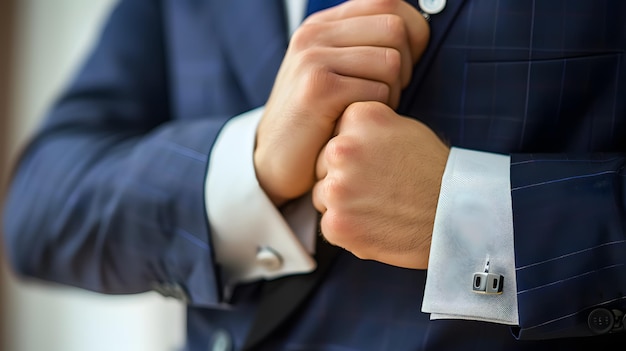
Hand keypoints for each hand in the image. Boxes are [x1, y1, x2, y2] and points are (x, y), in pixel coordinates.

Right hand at [254, 0, 429, 205]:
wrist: (275, 162)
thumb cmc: (317, 122)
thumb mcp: (335, 73)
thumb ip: (365, 46)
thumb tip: (417, 31)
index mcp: (322, 25)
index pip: (388, 2)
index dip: (412, 32)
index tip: (404, 65)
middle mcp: (314, 34)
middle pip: (394, 28)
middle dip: (406, 66)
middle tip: (387, 94)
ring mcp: (313, 59)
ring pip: (391, 61)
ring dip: (393, 93)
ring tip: (370, 111)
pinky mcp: (319, 89)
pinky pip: (379, 91)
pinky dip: (379, 113)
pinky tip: (359, 124)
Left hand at [313, 101, 449, 268]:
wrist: (456, 217)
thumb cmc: (432, 172)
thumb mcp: (402, 128)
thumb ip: (365, 128)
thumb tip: (335, 133)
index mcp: (358, 117)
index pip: (334, 133)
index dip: (353, 151)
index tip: (375, 162)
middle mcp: (342, 148)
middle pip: (322, 164)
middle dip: (342, 176)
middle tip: (378, 187)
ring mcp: (336, 187)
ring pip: (322, 194)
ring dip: (343, 203)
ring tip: (379, 206)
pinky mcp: (336, 222)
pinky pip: (329, 223)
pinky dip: (348, 228)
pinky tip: (375, 224)